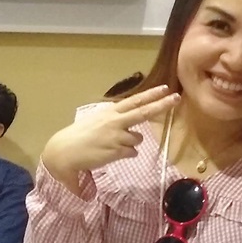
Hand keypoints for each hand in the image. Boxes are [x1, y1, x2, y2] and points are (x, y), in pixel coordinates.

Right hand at [42, 85, 181, 179]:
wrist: (65, 151)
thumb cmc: (80, 136)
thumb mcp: (97, 121)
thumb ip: (115, 120)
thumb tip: (129, 123)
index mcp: (110, 112)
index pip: (134, 101)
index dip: (151, 95)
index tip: (165, 88)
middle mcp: (115, 121)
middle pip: (144, 112)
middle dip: (162, 105)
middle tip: (176, 98)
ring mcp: (117, 136)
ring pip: (138, 139)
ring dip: (130, 143)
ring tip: (111, 145)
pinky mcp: (117, 151)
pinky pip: (131, 152)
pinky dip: (124, 154)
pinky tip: (110, 153)